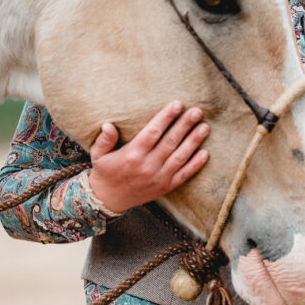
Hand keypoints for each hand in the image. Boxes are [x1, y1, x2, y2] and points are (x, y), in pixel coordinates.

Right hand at [87, 101, 208, 213]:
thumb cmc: (105, 172)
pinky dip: (196, 164)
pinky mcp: (166, 187)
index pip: (153, 132)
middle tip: (197, 111)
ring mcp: (159, 178)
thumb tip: (108, 125)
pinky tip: (205, 152)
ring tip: (204, 127)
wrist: (109, 200)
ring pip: (180, 157)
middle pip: (170, 142)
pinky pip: (184, 174)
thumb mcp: (99, 155)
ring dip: (194, 141)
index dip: (166, 117)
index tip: (177, 104)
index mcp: (132, 155)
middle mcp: (147, 166)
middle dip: (185, 125)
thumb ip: (104, 139)